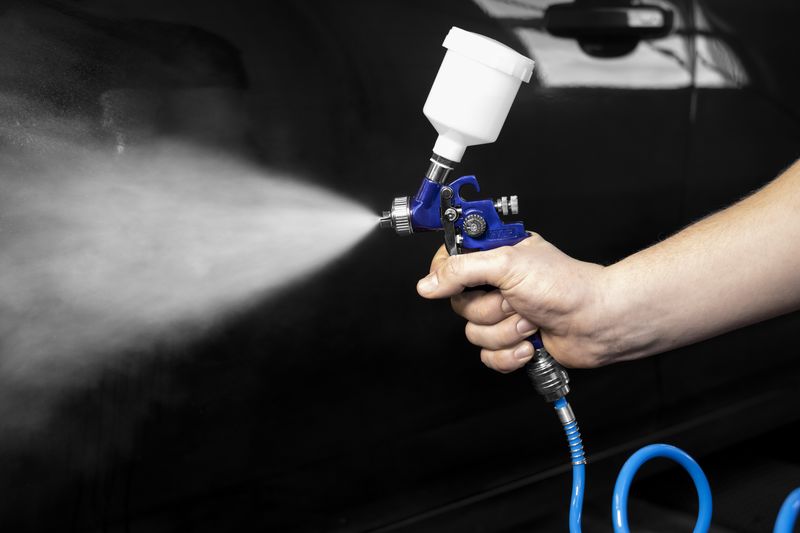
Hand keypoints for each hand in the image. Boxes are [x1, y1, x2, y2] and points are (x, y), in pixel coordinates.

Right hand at [416, 234, 609, 370]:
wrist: (597, 322)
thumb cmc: (565, 285)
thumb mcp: (507, 264)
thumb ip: (460, 270)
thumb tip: (426, 284)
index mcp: (495, 255)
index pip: (449, 262)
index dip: (447, 275)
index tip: (459, 282)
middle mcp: (497, 284)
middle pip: (460, 305)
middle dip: (491, 310)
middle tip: (516, 300)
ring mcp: (505, 314)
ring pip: (474, 334)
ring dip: (506, 332)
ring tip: (532, 320)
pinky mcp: (513, 342)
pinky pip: (488, 356)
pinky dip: (511, 354)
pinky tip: (531, 343)